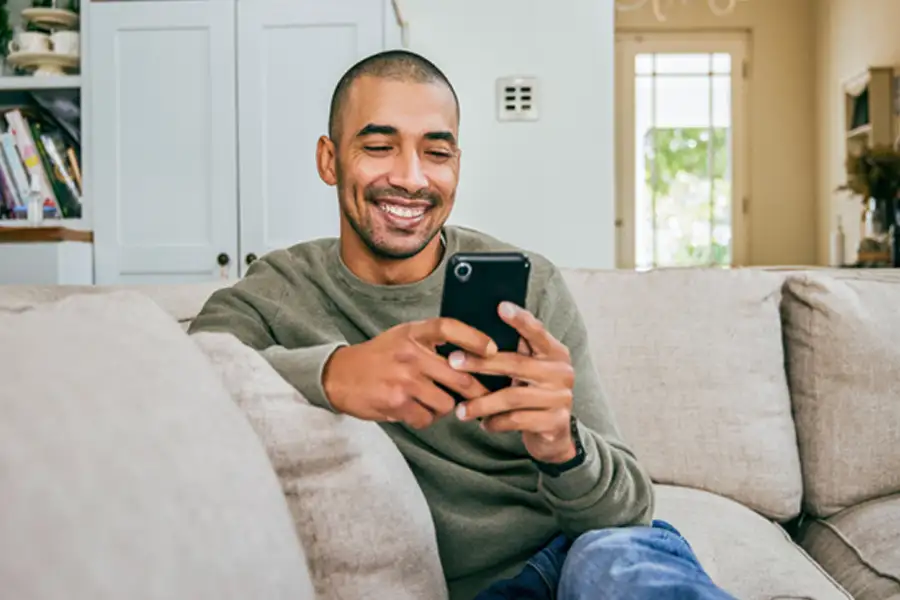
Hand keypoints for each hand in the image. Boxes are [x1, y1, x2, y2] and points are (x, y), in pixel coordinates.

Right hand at [322, 318, 494, 428]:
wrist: (339, 375)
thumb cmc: (380, 356)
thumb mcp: (403, 337)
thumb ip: (432, 342)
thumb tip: (476, 355)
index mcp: (413, 333)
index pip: (448, 328)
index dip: (474, 338)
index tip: (493, 349)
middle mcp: (409, 353)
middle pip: (459, 375)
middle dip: (477, 391)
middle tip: (486, 397)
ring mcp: (403, 379)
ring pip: (446, 402)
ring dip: (445, 407)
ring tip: (432, 401)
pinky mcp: (396, 402)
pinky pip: (426, 418)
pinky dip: (424, 418)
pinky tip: (414, 410)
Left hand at [450, 302, 576, 462]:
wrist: (554, 435)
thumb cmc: (533, 394)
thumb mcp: (530, 370)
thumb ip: (517, 352)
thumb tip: (477, 332)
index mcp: (555, 353)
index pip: (537, 332)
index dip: (520, 320)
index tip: (500, 306)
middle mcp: (562, 372)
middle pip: (517, 364)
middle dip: (481, 363)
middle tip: (453, 362)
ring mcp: (561, 398)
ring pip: (513, 397)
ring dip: (482, 403)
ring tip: (460, 410)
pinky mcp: (555, 423)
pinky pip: (517, 421)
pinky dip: (496, 422)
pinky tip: (483, 423)